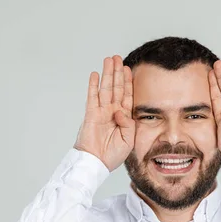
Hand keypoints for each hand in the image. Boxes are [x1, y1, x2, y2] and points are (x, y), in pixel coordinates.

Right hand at [74, 55, 134, 171]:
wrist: (96, 163)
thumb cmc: (112, 155)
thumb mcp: (129, 140)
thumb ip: (128, 123)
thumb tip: (119, 110)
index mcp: (123, 118)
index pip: (126, 95)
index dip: (127, 82)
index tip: (128, 69)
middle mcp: (112, 112)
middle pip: (115, 88)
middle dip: (117, 72)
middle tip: (118, 58)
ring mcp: (101, 112)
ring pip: (105, 88)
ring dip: (107, 74)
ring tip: (108, 60)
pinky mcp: (91, 114)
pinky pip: (92, 97)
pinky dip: (93, 86)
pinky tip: (95, 75)